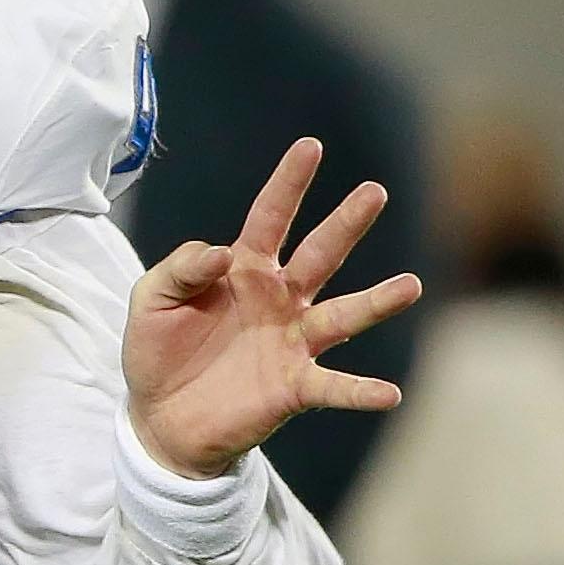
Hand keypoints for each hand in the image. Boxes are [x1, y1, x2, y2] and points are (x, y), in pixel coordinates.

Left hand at [127, 136, 423, 478]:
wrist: (159, 418)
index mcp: (244, 270)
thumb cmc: (158, 350)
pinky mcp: (294, 387)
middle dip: (346, 223)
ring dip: (376, 302)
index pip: (270, 217)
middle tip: (375, 191)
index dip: (289, 184)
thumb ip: (181, 268)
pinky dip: (361, 391)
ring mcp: (292, 342)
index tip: (311, 147)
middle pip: (320, 255)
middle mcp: (279, 299)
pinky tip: (390, 393)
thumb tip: (220, 253)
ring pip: (343, 316)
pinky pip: (334, 387)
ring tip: (410, 286)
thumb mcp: (153, 299)